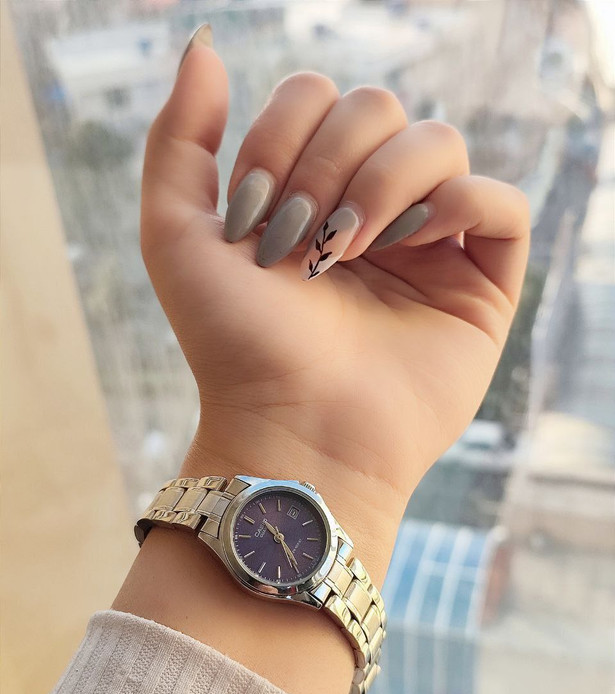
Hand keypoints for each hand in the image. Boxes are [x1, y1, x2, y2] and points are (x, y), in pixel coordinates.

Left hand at [140, 29, 529, 587]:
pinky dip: (462, 206)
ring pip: (440, 143)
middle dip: (330, 162)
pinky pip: (501, 205)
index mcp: (308, 193)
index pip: (318, 98)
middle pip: (379, 108)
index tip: (256, 221)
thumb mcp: (176, 234)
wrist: (291, 431)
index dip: (284, 138)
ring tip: (354, 250)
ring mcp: (427, 247)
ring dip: (388, 182)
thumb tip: (204, 45)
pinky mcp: (479, 286)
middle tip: (306, 240)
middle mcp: (369, 210)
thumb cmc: (232, 345)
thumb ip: (179, 138)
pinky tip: (417, 246)